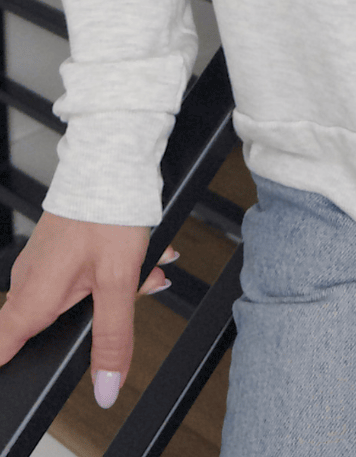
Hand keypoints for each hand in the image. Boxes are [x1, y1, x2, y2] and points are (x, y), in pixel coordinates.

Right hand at [0, 210, 177, 407]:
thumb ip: (111, 339)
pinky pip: (82, 274)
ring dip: (115, 288)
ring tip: (149, 269)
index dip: (12, 372)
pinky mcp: (57, 249)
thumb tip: (105, 389)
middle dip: (99, 319)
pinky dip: (113, 270)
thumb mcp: (118, 282)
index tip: (25, 384)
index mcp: (32, 299)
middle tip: (137, 293)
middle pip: (53, 327)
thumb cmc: (108, 213)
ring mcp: (41, 264)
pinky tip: (142, 256)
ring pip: (76, 297)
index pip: (1, 351)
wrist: (112, 160)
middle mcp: (28, 282)